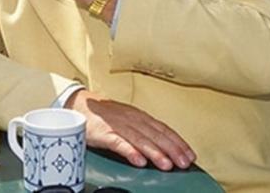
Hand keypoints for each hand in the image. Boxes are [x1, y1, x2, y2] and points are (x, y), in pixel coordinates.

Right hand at [66, 89, 195, 170]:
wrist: (80, 103)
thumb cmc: (106, 115)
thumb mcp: (129, 119)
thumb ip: (145, 131)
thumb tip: (166, 146)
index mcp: (140, 117)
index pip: (164, 129)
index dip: (178, 142)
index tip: (190, 155)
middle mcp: (132, 119)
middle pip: (155, 135)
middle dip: (172, 149)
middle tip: (183, 163)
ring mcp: (118, 125)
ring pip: (140, 139)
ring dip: (155, 152)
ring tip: (166, 164)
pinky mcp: (103, 132)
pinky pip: (118, 142)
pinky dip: (129, 151)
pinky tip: (138, 160)